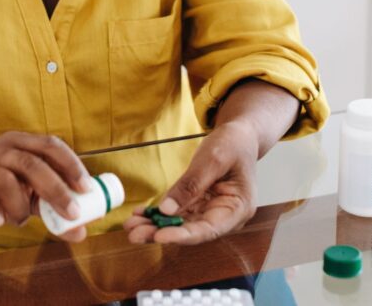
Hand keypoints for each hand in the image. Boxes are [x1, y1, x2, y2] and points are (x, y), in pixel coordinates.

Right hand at [0, 131, 90, 241]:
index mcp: (19, 143)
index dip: (70, 165)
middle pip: (31, 163)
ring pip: (5, 180)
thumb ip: (53, 210)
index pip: (49, 145)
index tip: (87, 188)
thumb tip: (82, 230)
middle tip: (72, 213)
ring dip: (19, 207)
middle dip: (55, 190)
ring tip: (19, 219)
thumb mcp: (29, 198)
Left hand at [124, 121, 258, 244]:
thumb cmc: (234, 145)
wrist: (239, 136)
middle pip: (192, 231)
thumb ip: (191, 185)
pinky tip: (141, 214)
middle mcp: (226, 216)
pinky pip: (178, 214)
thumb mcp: (213, 159)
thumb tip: (167, 209)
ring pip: (181, 225)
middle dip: (162, 232)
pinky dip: (159, 215)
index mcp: (238, 208)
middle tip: (135, 234)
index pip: (209, 229)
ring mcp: (211, 212)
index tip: (160, 235)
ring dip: (156, 226)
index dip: (183, 235)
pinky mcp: (199, 205)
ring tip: (132, 225)